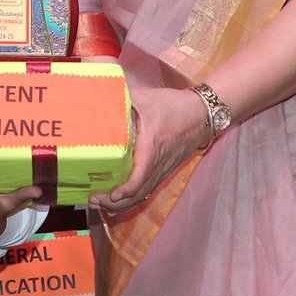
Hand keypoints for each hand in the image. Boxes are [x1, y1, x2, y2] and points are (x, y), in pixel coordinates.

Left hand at [90, 85, 209, 214]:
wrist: (202, 115)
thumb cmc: (174, 106)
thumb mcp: (146, 97)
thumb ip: (122, 94)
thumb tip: (99, 90)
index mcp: (152, 148)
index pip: (140, 177)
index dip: (125, 190)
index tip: (110, 194)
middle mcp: (158, 165)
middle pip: (138, 194)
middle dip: (115, 203)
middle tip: (93, 200)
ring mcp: (162, 171)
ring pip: (142, 196)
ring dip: (121, 205)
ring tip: (100, 204)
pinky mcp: (163, 171)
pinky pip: (146, 191)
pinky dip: (131, 199)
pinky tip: (117, 199)